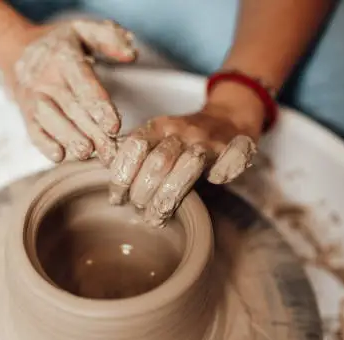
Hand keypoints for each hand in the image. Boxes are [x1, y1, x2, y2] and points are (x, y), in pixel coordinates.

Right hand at [0, 19, 136, 164]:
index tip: (114, 126)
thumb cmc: (59, 45)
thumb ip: (109, 38)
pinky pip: (32, 130)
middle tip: (111, 151)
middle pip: (71, 108)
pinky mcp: (25, 113)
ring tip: (87, 153)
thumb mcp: (83, 30)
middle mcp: (46, 79)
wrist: (14, 50)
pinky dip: (44, 145)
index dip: (98, 105)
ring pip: (50, 121)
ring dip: (69, 139)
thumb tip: (131, 55)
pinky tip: (59, 157)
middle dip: (92, 132)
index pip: (83, 83)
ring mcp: (33, 98)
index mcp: (63, 58)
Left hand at [109, 102, 261, 226]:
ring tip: (156, 217)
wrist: (228, 117)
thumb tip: (105, 170)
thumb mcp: (156, 138)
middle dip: (143, 191)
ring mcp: (211, 140)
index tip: (116, 197)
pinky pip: (233, 158)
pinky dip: (224, 171)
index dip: (123, 174)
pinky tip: (214, 183)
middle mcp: (184, 130)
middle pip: (159, 161)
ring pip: (190, 165)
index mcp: (160, 126)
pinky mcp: (238, 147)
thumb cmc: (184, 138)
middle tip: (136, 209)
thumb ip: (134, 154)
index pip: (135, 146)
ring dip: (170, 195)